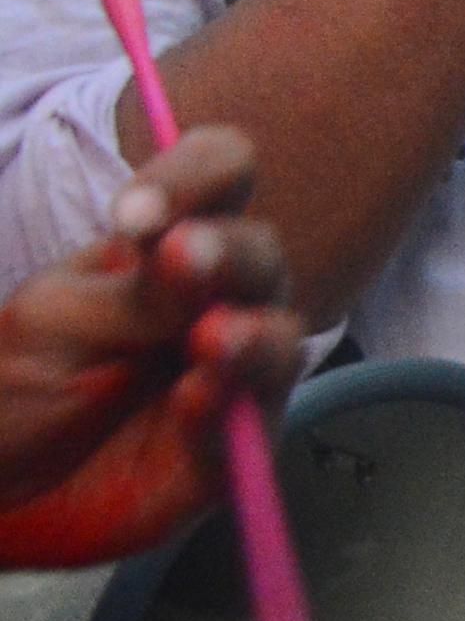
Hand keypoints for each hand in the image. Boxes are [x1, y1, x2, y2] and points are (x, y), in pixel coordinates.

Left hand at [0, 126, 308, 570]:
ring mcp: (234, 374)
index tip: (136, 214)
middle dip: (227, 250)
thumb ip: (134, 294)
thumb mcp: (58, 321)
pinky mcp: (234, 446)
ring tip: (214, 339)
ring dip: (252, 332)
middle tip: (184, 254)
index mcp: (168, 249)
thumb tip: (205, 264)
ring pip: (282, 336)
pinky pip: (253, 421)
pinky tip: (194, 400)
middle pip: (260, 253)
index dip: (197, 174)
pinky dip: (227, 404)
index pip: (221, 175)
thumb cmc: (16, 390)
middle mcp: (217, 300)